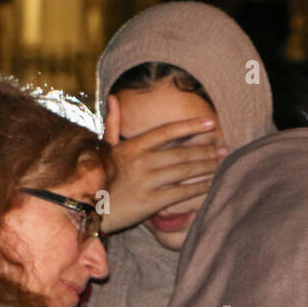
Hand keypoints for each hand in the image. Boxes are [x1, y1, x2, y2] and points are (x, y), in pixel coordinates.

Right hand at [100, 96, 225, 232]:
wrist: (83, 208)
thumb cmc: (95, 178)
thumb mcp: (103, 148)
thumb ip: (113, 123)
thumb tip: (115, 97)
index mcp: (131, 147)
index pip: (166, 131)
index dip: (191, 125)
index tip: (211, 122)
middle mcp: (140, 162)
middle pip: (181, 153)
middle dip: (206, 150)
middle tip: (224, 148)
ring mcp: (146, 182)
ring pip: (184, 171)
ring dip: (206, 166)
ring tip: (222, 163)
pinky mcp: (150, 203)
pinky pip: (180, 193)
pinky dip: (198, 188)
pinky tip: (212, 185)